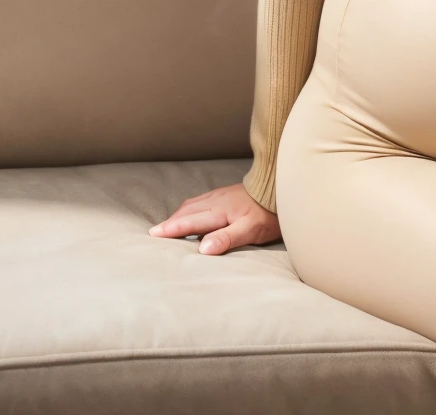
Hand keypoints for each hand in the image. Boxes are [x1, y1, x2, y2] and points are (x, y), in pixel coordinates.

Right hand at [148, 182, 280, 254]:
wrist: (281, 188)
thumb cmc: (269, 213)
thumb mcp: (251, 229)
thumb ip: (227, 238)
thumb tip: (202, 248)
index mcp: (220, 211)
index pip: (191, 222)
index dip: (173, 229)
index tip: (154, 235)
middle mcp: (217, 201)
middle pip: (188, 211)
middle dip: (171, 222)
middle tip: (154, 233)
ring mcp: (221, 195)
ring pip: (194, 204)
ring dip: (179, 215)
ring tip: (168, 225)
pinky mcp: (227, 193)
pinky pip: (201, 200)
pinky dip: (190, 208)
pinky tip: (191, 213)